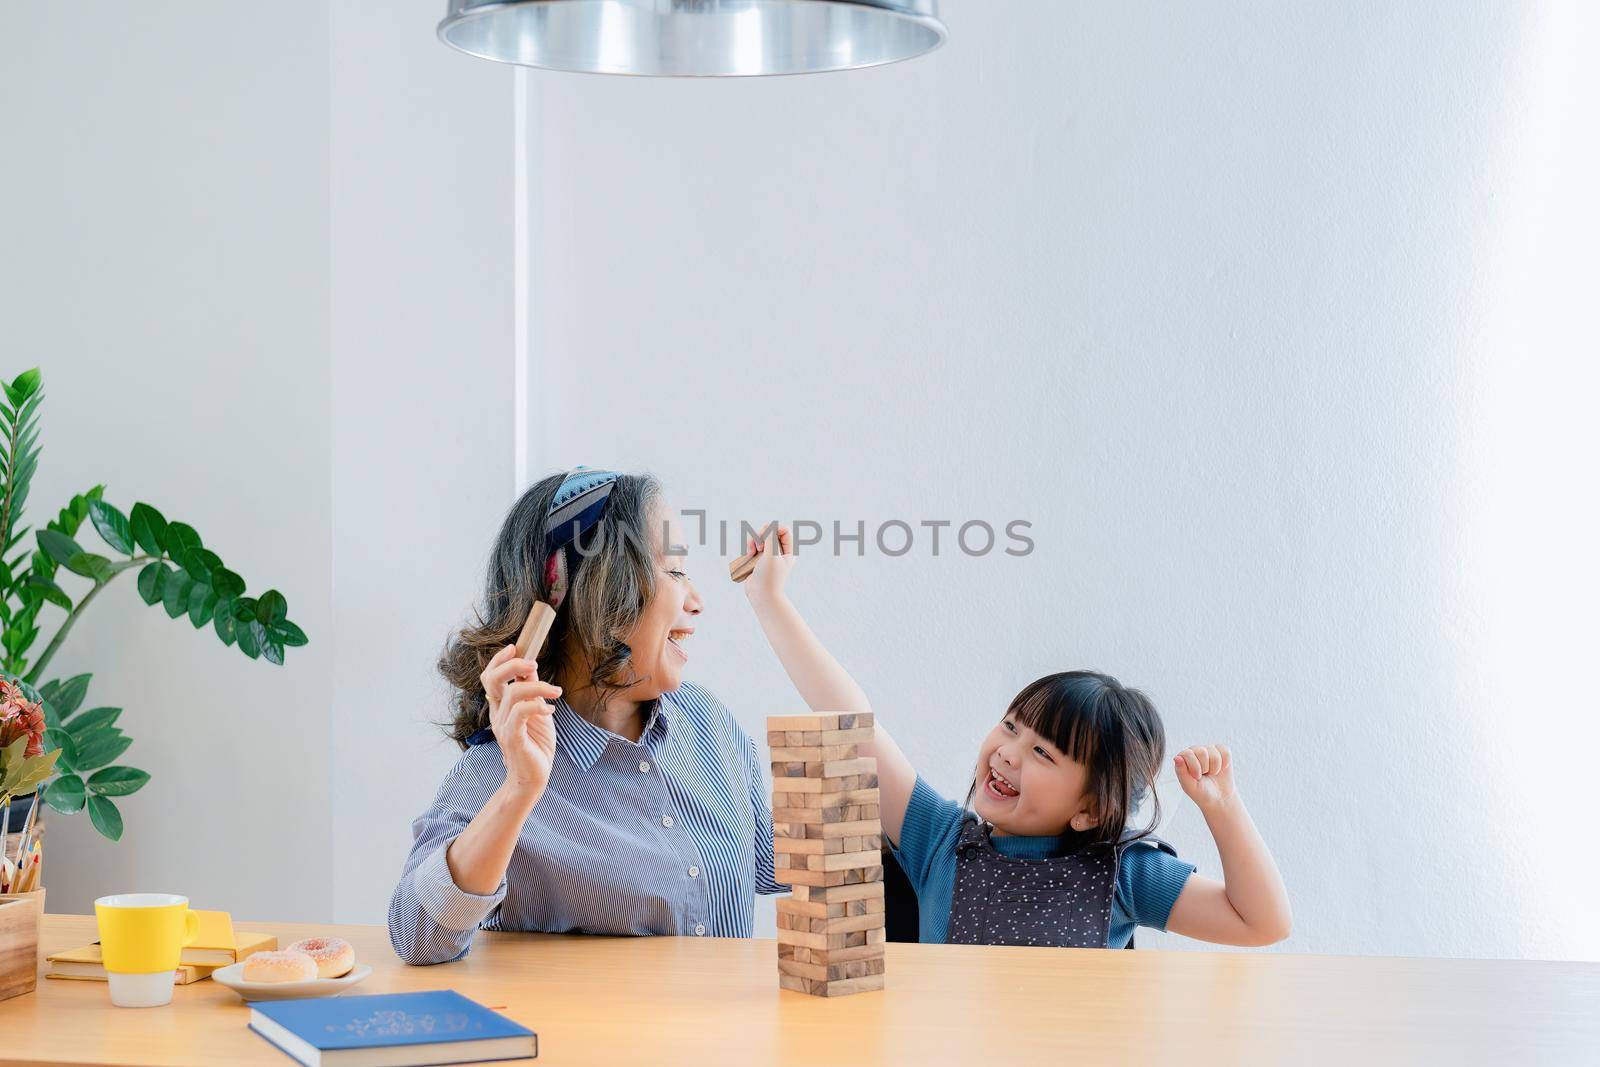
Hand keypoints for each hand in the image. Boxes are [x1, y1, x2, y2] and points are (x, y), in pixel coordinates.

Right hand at [481, 644, 561, 794]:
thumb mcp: (536, 711)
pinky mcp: (514, 738)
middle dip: (512, 665)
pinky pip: (521, 713)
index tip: (516, 647)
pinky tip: (551, 711)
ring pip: (514, 694)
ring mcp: (503, 726)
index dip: (499, 659)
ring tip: (557, 692)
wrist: (533, 777)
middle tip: (534, 664)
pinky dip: (538, 706)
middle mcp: (497, 714)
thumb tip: (531, 665)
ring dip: (539, 687)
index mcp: (500, 706)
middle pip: (492, 679)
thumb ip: (530, 690)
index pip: (490, 676)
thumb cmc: (535, 744)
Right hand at [742, 523, 794, 605]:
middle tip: (758, 547)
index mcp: (789, 551)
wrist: (761, 596)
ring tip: (750, 553)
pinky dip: (749, 548)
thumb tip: (770, 525)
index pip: (784, 530)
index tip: (766, 536)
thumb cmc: (769, 577)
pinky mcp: (758, 559)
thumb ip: (771, 538)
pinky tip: (747, 556)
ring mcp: (768, 555)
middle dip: (760, 536)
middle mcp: (780, 552)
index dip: (774, 529)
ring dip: (752, 542)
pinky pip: (753, 546)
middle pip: (769, 531)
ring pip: (759, 538)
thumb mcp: (771, 555)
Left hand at [1174, 744, 1236, 813]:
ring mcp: (1208, 750)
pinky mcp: (1221, 751)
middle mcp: (1194, 751)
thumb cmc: (1201, 792)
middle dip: (1205, 767)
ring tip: (1212, 773)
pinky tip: (1221, 769)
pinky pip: (1225, 752)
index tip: (1197, 777)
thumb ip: (1181, 772)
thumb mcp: (1189, 786)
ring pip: (1214, 753)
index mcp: (1183, 758)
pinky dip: (1225, 763)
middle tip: (1204, 775)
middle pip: (1202, 751)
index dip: (1195, 767)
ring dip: (1215, 768)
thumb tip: (1177, 757)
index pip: (1188, 753)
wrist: (1219, 798)